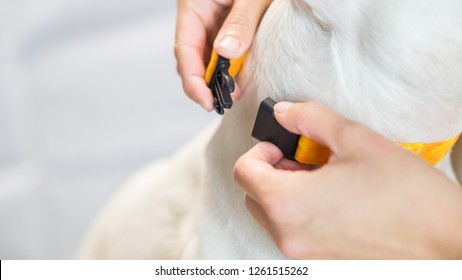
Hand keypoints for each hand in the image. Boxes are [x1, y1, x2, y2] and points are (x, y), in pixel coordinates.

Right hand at [175, 0, 271, 110]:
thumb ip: (240, 22)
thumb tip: (226, 53)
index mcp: (193, 5)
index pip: (185, 50)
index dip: (193, 82)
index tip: (207, 101)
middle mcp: (198, 16)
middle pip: (192, 59)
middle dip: (206, 84)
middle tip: (224, 101)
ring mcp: (210, 22)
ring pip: (206, 58)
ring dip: (217, 78)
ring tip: (234, 93)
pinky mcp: (224, 25)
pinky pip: (220, 52)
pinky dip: (228, 68)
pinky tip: (237, 78)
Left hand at [234, 101, 461, 258]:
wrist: (444, 242)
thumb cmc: (406, 196)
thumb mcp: (355, 140)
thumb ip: (309, 119)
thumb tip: (283, 112)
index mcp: (288, 204)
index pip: (243, 172)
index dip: (259, 152)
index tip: (283, 147)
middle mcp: (288, 235)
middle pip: (253, 195)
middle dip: (271, 172)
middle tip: (304, 161)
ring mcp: (302, 254)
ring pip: (270, 215)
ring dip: (284, 192)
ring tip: (323, 179)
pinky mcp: (318, 262)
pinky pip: (291, 232)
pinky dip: (299, 213)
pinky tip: (334, 201)